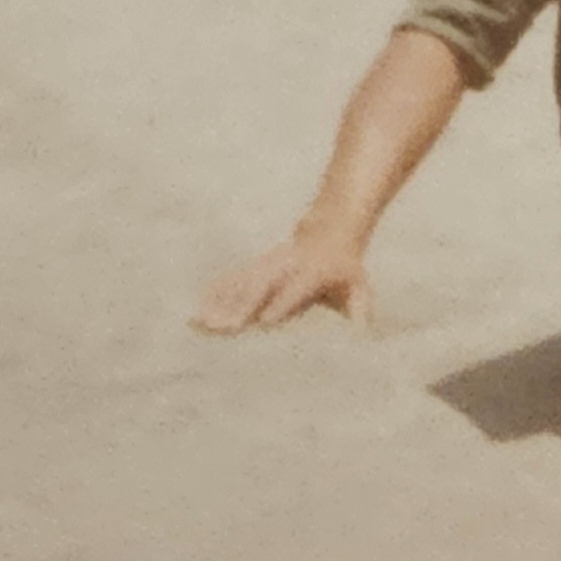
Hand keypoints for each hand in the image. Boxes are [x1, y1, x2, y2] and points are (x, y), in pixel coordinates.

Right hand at [193, 226, 371, 333]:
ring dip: (222, 302)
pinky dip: (214, 295)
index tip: (264, 321)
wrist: (329, 230)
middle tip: (224, 327)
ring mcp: (268, 264)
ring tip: (202, 323)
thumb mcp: (357, 284)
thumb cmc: (344, 268)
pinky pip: (231, 280)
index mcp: (312, 272)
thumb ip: (360, 305)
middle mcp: (286, 266)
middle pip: (261, 285)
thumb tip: (363, 330)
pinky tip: (198, 312)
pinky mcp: (255, 266)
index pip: (295, 289)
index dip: (281, 303)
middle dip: (242, 305)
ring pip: (242, 282)